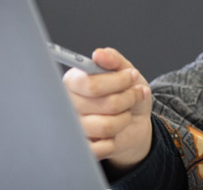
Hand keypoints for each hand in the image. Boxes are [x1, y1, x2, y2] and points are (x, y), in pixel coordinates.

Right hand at [62, 47, 153, 171]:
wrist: (134, 122)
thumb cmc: (126, 93)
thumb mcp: (126, 71)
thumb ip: (114, 60)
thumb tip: (99, 54)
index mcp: (72, 82)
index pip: (89, 84)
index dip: (117, 81)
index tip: (131, 75)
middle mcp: (68, 105)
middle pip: (103, 104)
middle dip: (128, 98)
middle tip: (135, 93)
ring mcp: (73, 128)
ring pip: (106, 126)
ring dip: (125, 118)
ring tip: (127, 112)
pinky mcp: (82, 148)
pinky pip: (101, 148)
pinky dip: (115, 140)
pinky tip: (115, 133)